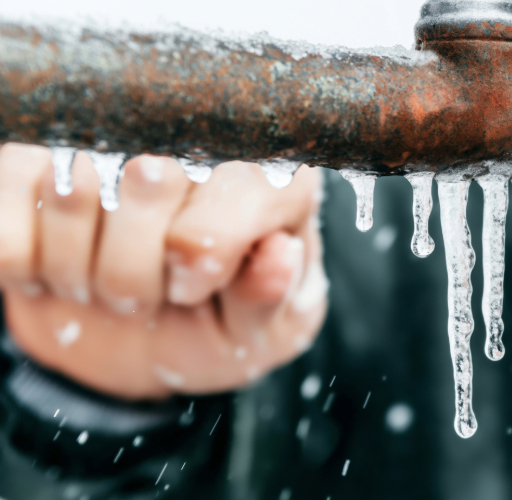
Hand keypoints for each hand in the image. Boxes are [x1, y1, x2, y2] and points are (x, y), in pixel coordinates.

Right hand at [0, 144, 326, 400]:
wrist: (141, 332)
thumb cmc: (216, 322)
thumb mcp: (259, 332)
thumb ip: (270, 299)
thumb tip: (280, 255)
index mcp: (269, 172)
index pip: (216, 212)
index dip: (193, 267)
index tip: (193, 288)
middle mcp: (194, 135)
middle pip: (146, 183)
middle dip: (137, 274)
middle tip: (153, 289)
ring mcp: (106, 135)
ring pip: (69, 195)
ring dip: (79, 272)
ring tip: (108, 278)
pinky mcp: (29, 154)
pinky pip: (5, 218)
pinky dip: (21, 262)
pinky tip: (56, 267)